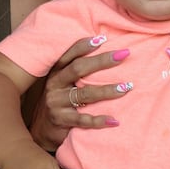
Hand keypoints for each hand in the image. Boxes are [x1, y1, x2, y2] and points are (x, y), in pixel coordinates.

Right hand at [29, 35, 130, 149]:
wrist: (42, 130)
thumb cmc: (60, 102)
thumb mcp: (63, 84)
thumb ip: (77, 71)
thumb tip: (105, 51)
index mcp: (56, 72)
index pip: (70, 55)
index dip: (85, 46)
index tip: (104, 38)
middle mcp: (54, 85)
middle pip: (78, 69)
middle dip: (102, 61)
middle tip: (123, 54)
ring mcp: (56, 103)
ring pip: (84, 94)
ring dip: (107, 90)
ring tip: (127, 87)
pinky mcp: (61, 120)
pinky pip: (83, 120)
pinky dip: (100, 120)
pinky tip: (115, 120)